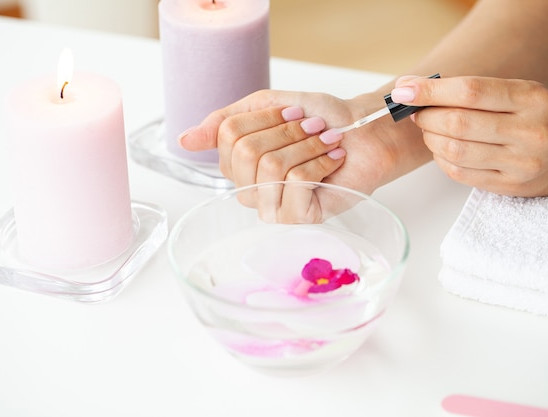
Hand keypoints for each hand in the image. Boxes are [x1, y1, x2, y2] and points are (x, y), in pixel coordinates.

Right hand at [179, 88, 431, 220]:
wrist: (365, 133)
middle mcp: (249, 188)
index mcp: (238, 163)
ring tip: (326, 143)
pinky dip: (320, 163)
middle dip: (286, 132)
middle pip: (246, 153)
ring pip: (271, 168)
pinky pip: (295, 183)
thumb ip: (224, 121)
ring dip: (306, 146)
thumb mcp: (267, 105)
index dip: (264, 118)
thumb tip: (182, 140)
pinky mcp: (297, 217)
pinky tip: (332, 162)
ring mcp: (271, 206)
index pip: (227, 135)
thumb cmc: (322, 120)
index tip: (293, 113)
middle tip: (313, 128)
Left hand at [392, 75, 547, 196]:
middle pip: (457, 123)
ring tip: (431, 132)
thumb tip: (410, 86)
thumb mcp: (511, 95)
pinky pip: (459, 173)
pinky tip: (443, 150)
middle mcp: (529, 130)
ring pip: (454, 150)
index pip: (469, 91)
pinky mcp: (510, 185)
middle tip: (418, 114)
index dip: (429, 91)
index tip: (403, 89)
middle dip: (427, 117)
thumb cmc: (526, 120)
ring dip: (431, 139)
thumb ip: (468, 91)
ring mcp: (521, 161)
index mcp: (529, 97)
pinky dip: (441, 159)